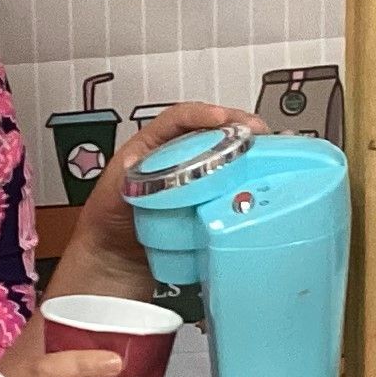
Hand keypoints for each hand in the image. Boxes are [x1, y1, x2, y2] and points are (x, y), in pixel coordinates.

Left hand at [71, 101, 266, 280]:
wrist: (115, 262)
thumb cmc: (108, 223)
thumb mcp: (112, 195)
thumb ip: (125, 179)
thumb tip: (139, 163)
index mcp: (150, 146)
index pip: (178, 119)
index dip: (201, 114)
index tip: (222, 119)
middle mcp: (174, 157)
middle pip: (210, 131)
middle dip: (236, 125)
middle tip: (258, 131)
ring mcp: (191, 179)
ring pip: (223, 155)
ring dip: (246, 149)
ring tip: (267, 150)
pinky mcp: (204, 201)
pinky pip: (227, 186)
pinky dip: (244, 180)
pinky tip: (259, 181)